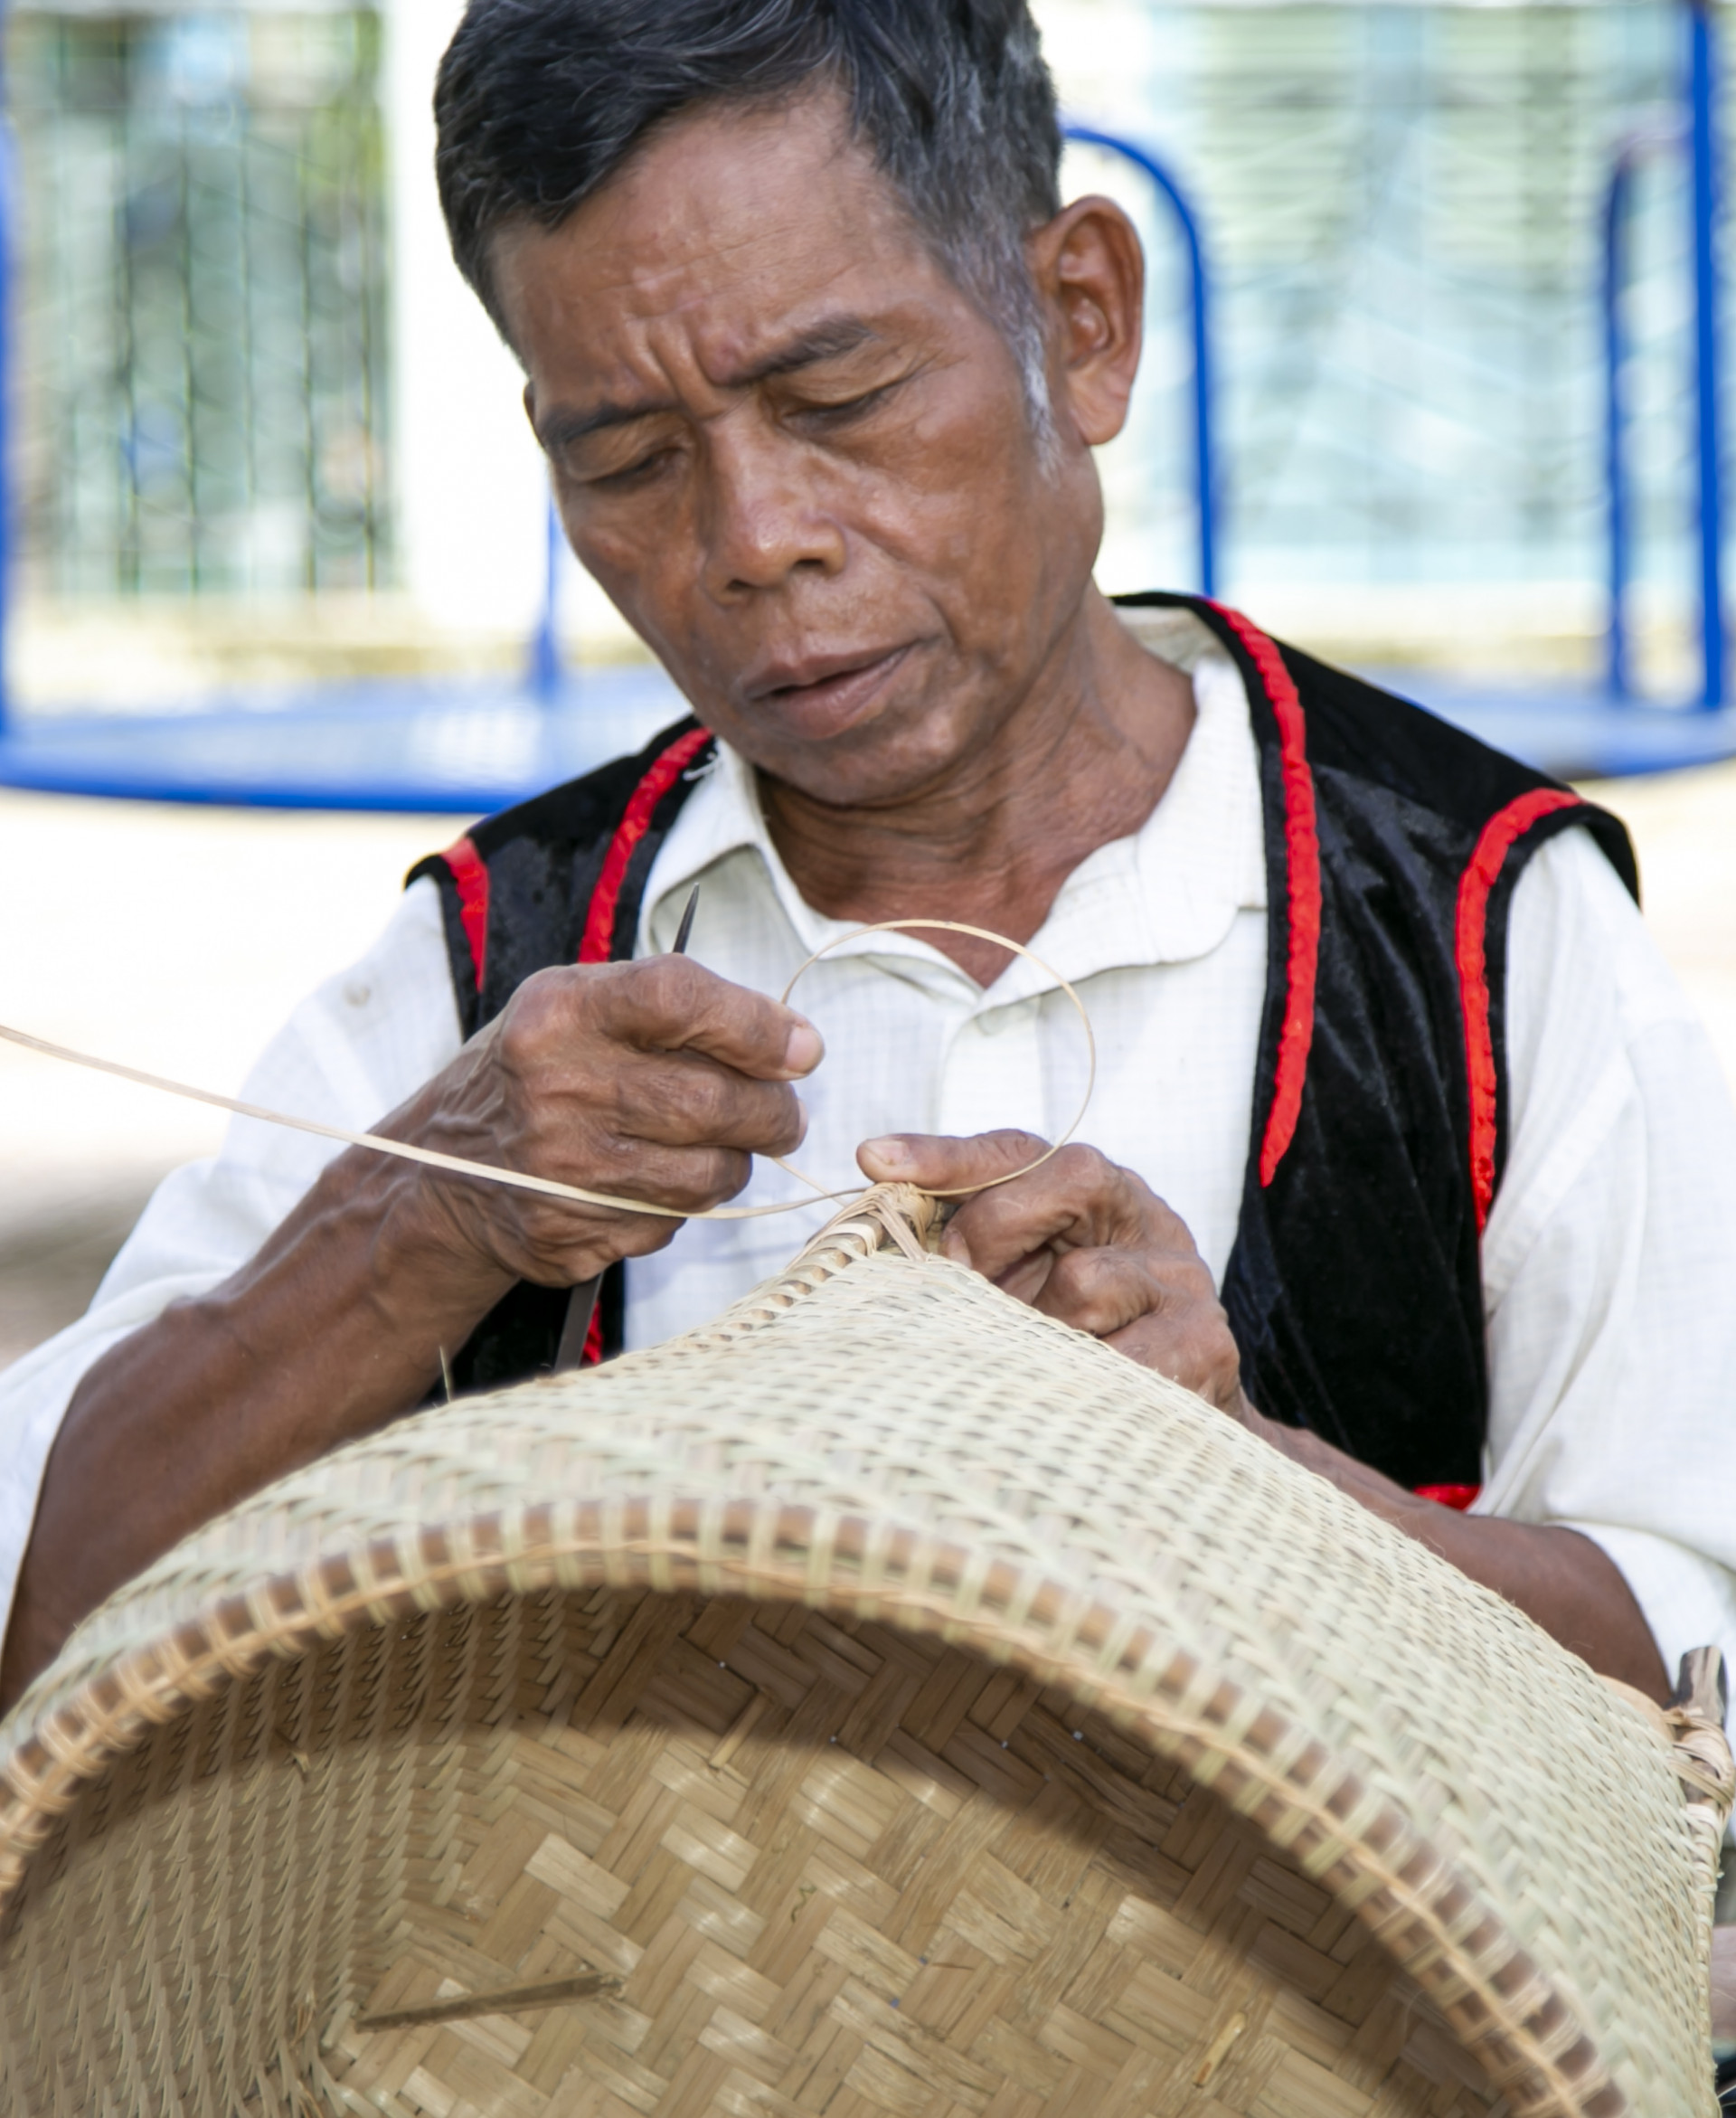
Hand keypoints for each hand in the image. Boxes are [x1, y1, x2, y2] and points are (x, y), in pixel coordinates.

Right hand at [399, 955, 821, 1291]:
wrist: (445, 1169)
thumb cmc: (543, 1069)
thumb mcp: (582, 1005)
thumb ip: (680, 1007)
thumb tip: (795, 1047)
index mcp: (559, 1012)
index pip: (681, 999)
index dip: (758, 1026)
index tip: (804, 1049)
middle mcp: (555, 1089)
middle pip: (711, 1102)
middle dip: (774, 1112)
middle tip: (786, 1113)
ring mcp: (558, 1171)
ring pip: (708, 1173)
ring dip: (738, 1161)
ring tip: (726, 1143)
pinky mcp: (565, 1236)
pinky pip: (672, 1223)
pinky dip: (686, 1202)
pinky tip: (659, 1179)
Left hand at [856, 1130, 1243, 1412]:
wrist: (1174, 1439)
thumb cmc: (1076, 1352)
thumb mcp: (1018, 1290)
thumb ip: (962, 1253)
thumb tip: (873, 1219)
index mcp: (1097, 1197)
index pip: (1020, 1152)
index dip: (947, 1154)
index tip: (873, 1160)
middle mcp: (1147, 1222)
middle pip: (1072, 1178)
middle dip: (995, 1228)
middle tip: (958, 1284)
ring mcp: (1180, 1282)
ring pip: (1085, 1280)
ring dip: (1038, 1329)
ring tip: (1026, 1364)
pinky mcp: (1201, 1346)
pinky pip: (1116, 1360)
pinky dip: (1073, 1383)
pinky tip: (1063, 1400)